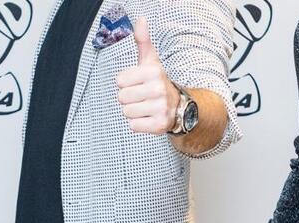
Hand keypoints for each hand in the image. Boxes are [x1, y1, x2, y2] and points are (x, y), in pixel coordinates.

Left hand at [116, 18, 179, 134]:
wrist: (179, 107)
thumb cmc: (157, 83)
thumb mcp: (150, 61)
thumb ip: (143, 41)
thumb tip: (140, 19)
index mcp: (152, 72)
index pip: (119, 81)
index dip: (126, 84)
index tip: (139, 84)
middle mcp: (158, 89)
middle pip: (121, 97)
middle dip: (129, 99)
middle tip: (143, 97)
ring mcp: (160, 108)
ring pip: (127, 112)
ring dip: (134, 112)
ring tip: (146, 107)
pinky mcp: (159, 125)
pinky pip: (133, 126)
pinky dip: (139, 124)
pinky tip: (149, 118)